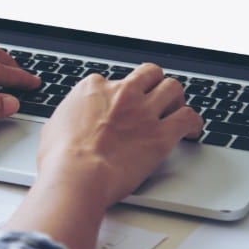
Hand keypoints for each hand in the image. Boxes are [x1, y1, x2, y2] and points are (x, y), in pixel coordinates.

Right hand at [37, 63, 202, 208]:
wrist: (77, 175)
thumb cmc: (60, 157)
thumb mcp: (54, 126)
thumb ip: (70, 116)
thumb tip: (70, 122)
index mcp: (94, 88)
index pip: (113, 80)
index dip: (117, 94)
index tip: (120, 106)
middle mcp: (122, 92)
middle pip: (149, 73)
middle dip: (153, 83)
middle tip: (155, 97)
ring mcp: (144, 111)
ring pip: (172, 88)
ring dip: (175, 98)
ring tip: (175, 110)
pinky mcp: (162, 134)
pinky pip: (188, 118)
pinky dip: (193, 122)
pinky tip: (192, 130)